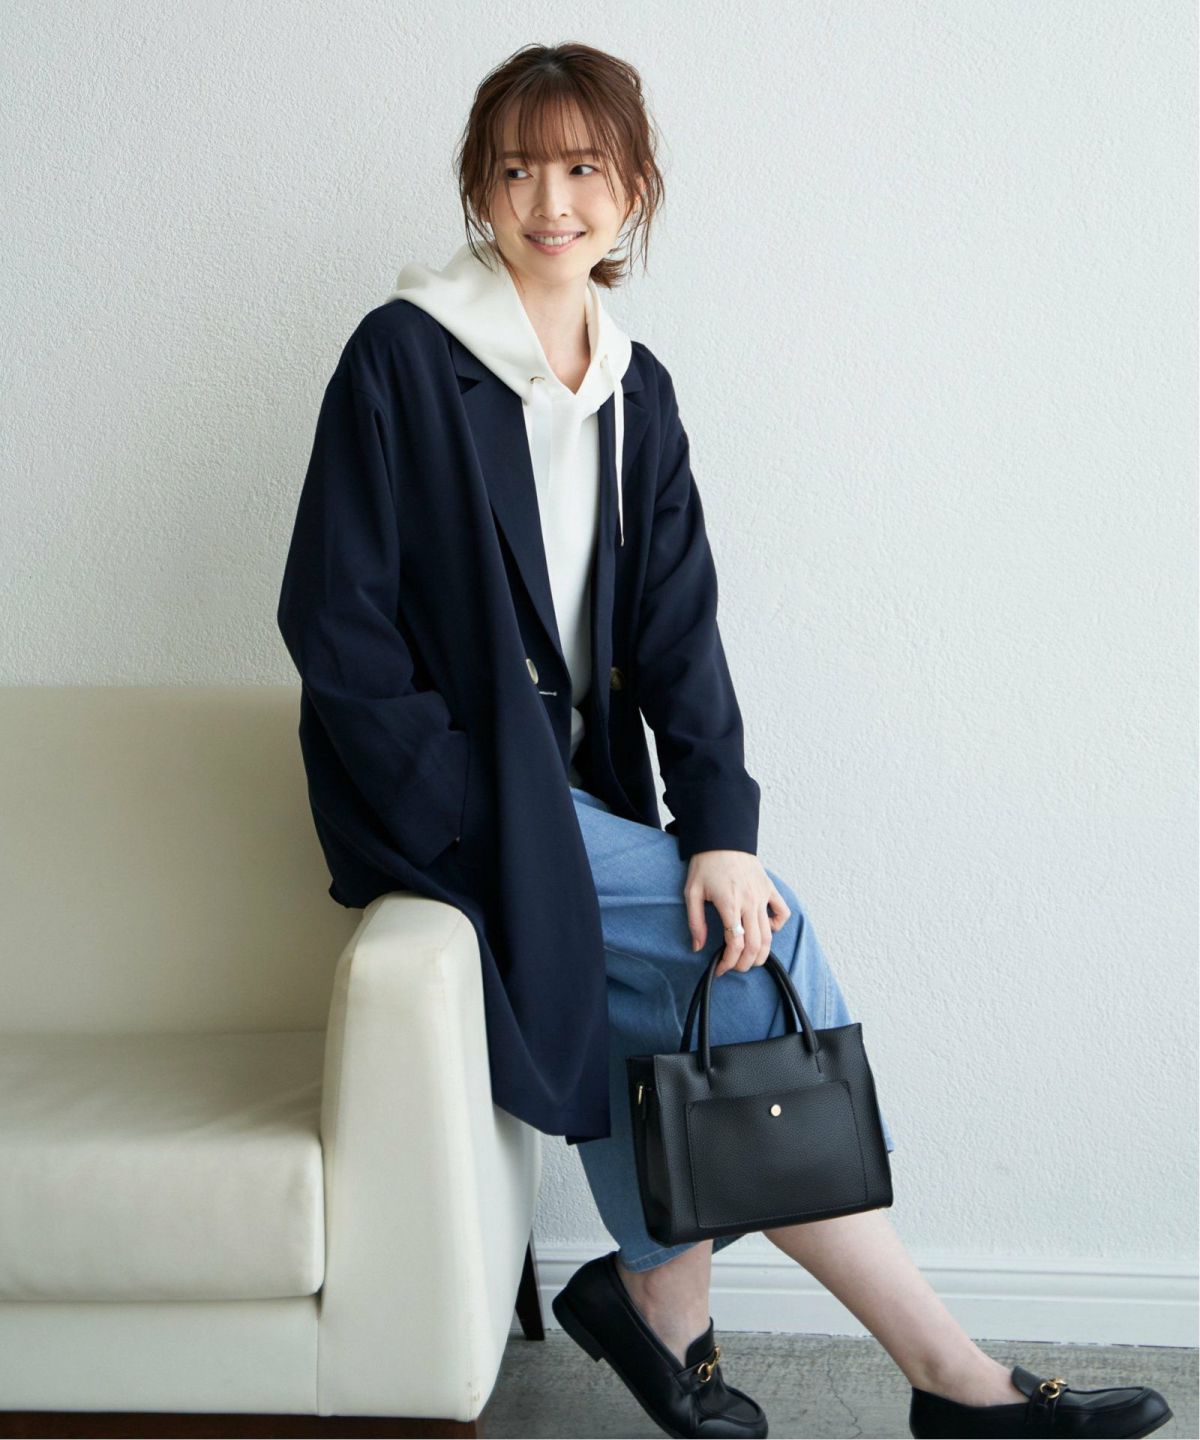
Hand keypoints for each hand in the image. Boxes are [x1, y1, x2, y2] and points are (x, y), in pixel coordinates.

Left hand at [684, 850, 791, 975]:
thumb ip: (695, 922)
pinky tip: (766, 930)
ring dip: (761, 953)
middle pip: (755, 945)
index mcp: (729, 904)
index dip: (728, 962)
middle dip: (745, 963)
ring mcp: (762, 896)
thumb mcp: (692, 893)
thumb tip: (698, 947)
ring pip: (769, 935)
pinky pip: (782, 912)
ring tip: (749, 960)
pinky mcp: (770, 889)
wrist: (722, 838)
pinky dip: (778, 926)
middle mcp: (749, 902)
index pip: (735, 944)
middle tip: (734, 967)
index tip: (721, 969)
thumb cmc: (705, 864)